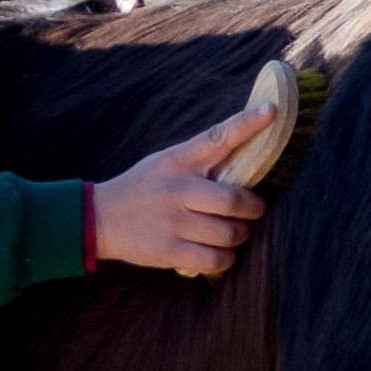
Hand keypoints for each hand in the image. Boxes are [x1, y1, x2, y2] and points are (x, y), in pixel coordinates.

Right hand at [92, 103, 273, 277]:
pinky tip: (220, 252)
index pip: (218, 137)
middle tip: (252, 211)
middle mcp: (178, 189)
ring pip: (229, 233)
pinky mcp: (169, 250)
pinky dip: (225, 258)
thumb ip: (200, 161)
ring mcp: (174, 221)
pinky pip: (215, 259)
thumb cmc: (143, 188)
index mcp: (179, 160)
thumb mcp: (166, 162)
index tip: (271, 111)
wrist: (98, 217)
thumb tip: (246, 158)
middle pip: (235, 200)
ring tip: (233, 233)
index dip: (247, 123)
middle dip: (253, 209)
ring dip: (240, 235)